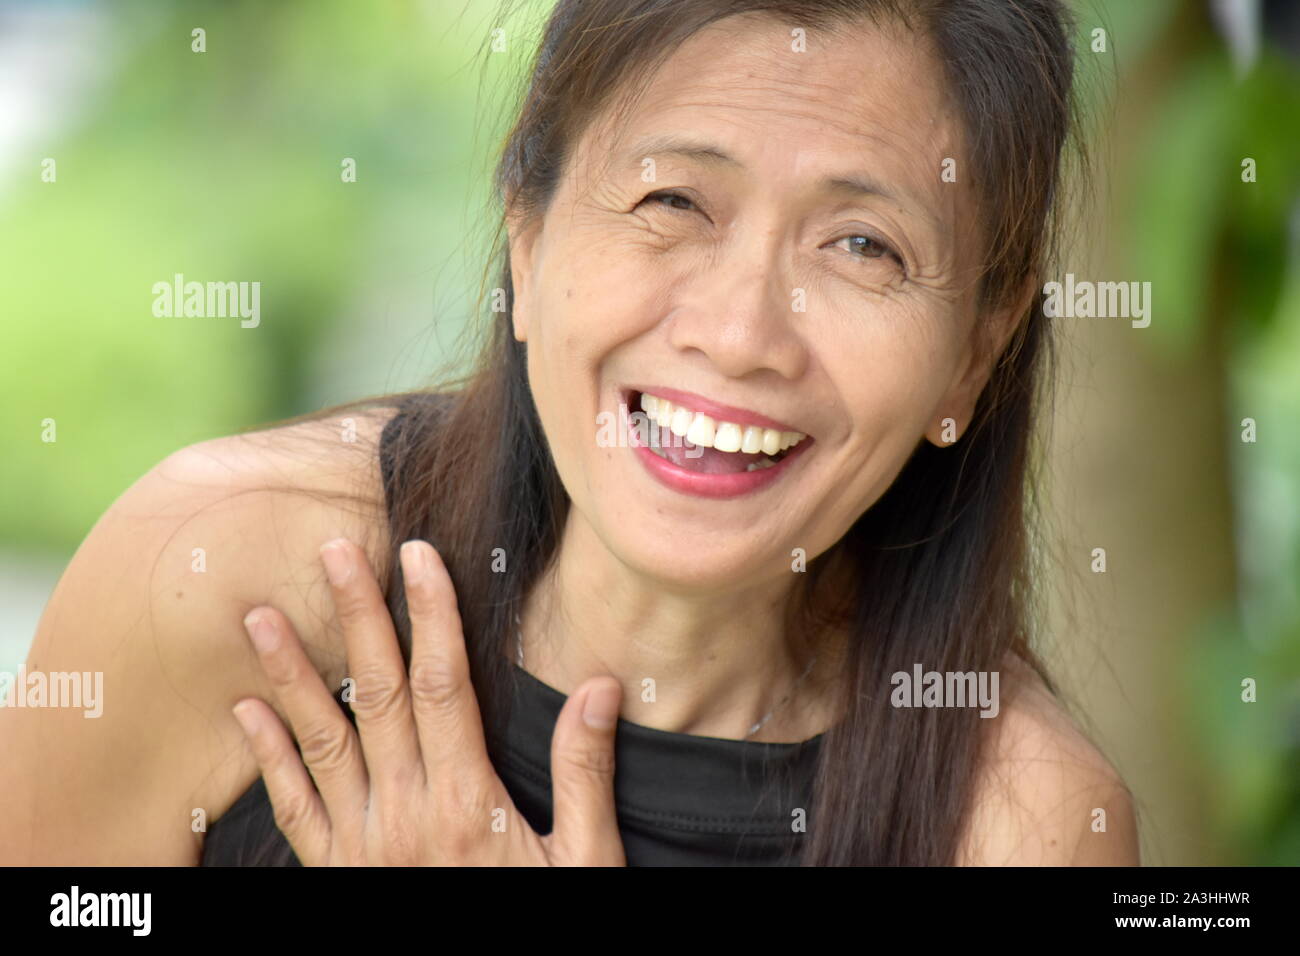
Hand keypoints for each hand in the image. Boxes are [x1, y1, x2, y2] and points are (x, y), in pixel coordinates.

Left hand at [230, 536, 625, 865]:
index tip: (420, 556)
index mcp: (468, 802)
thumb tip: (600, 689)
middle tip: (335, 553)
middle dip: (357, 618)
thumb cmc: (540, 927)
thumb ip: (586, 774)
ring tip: (261, 617)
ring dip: (290, 675)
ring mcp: (362, 845)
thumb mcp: (583, 863)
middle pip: (378, 696)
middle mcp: (405, 813)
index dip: (433, 615)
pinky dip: (267, 758)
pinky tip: (247, 711)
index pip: (446, 685)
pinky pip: (293, 809)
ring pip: (321, 742)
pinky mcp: (335, 874)